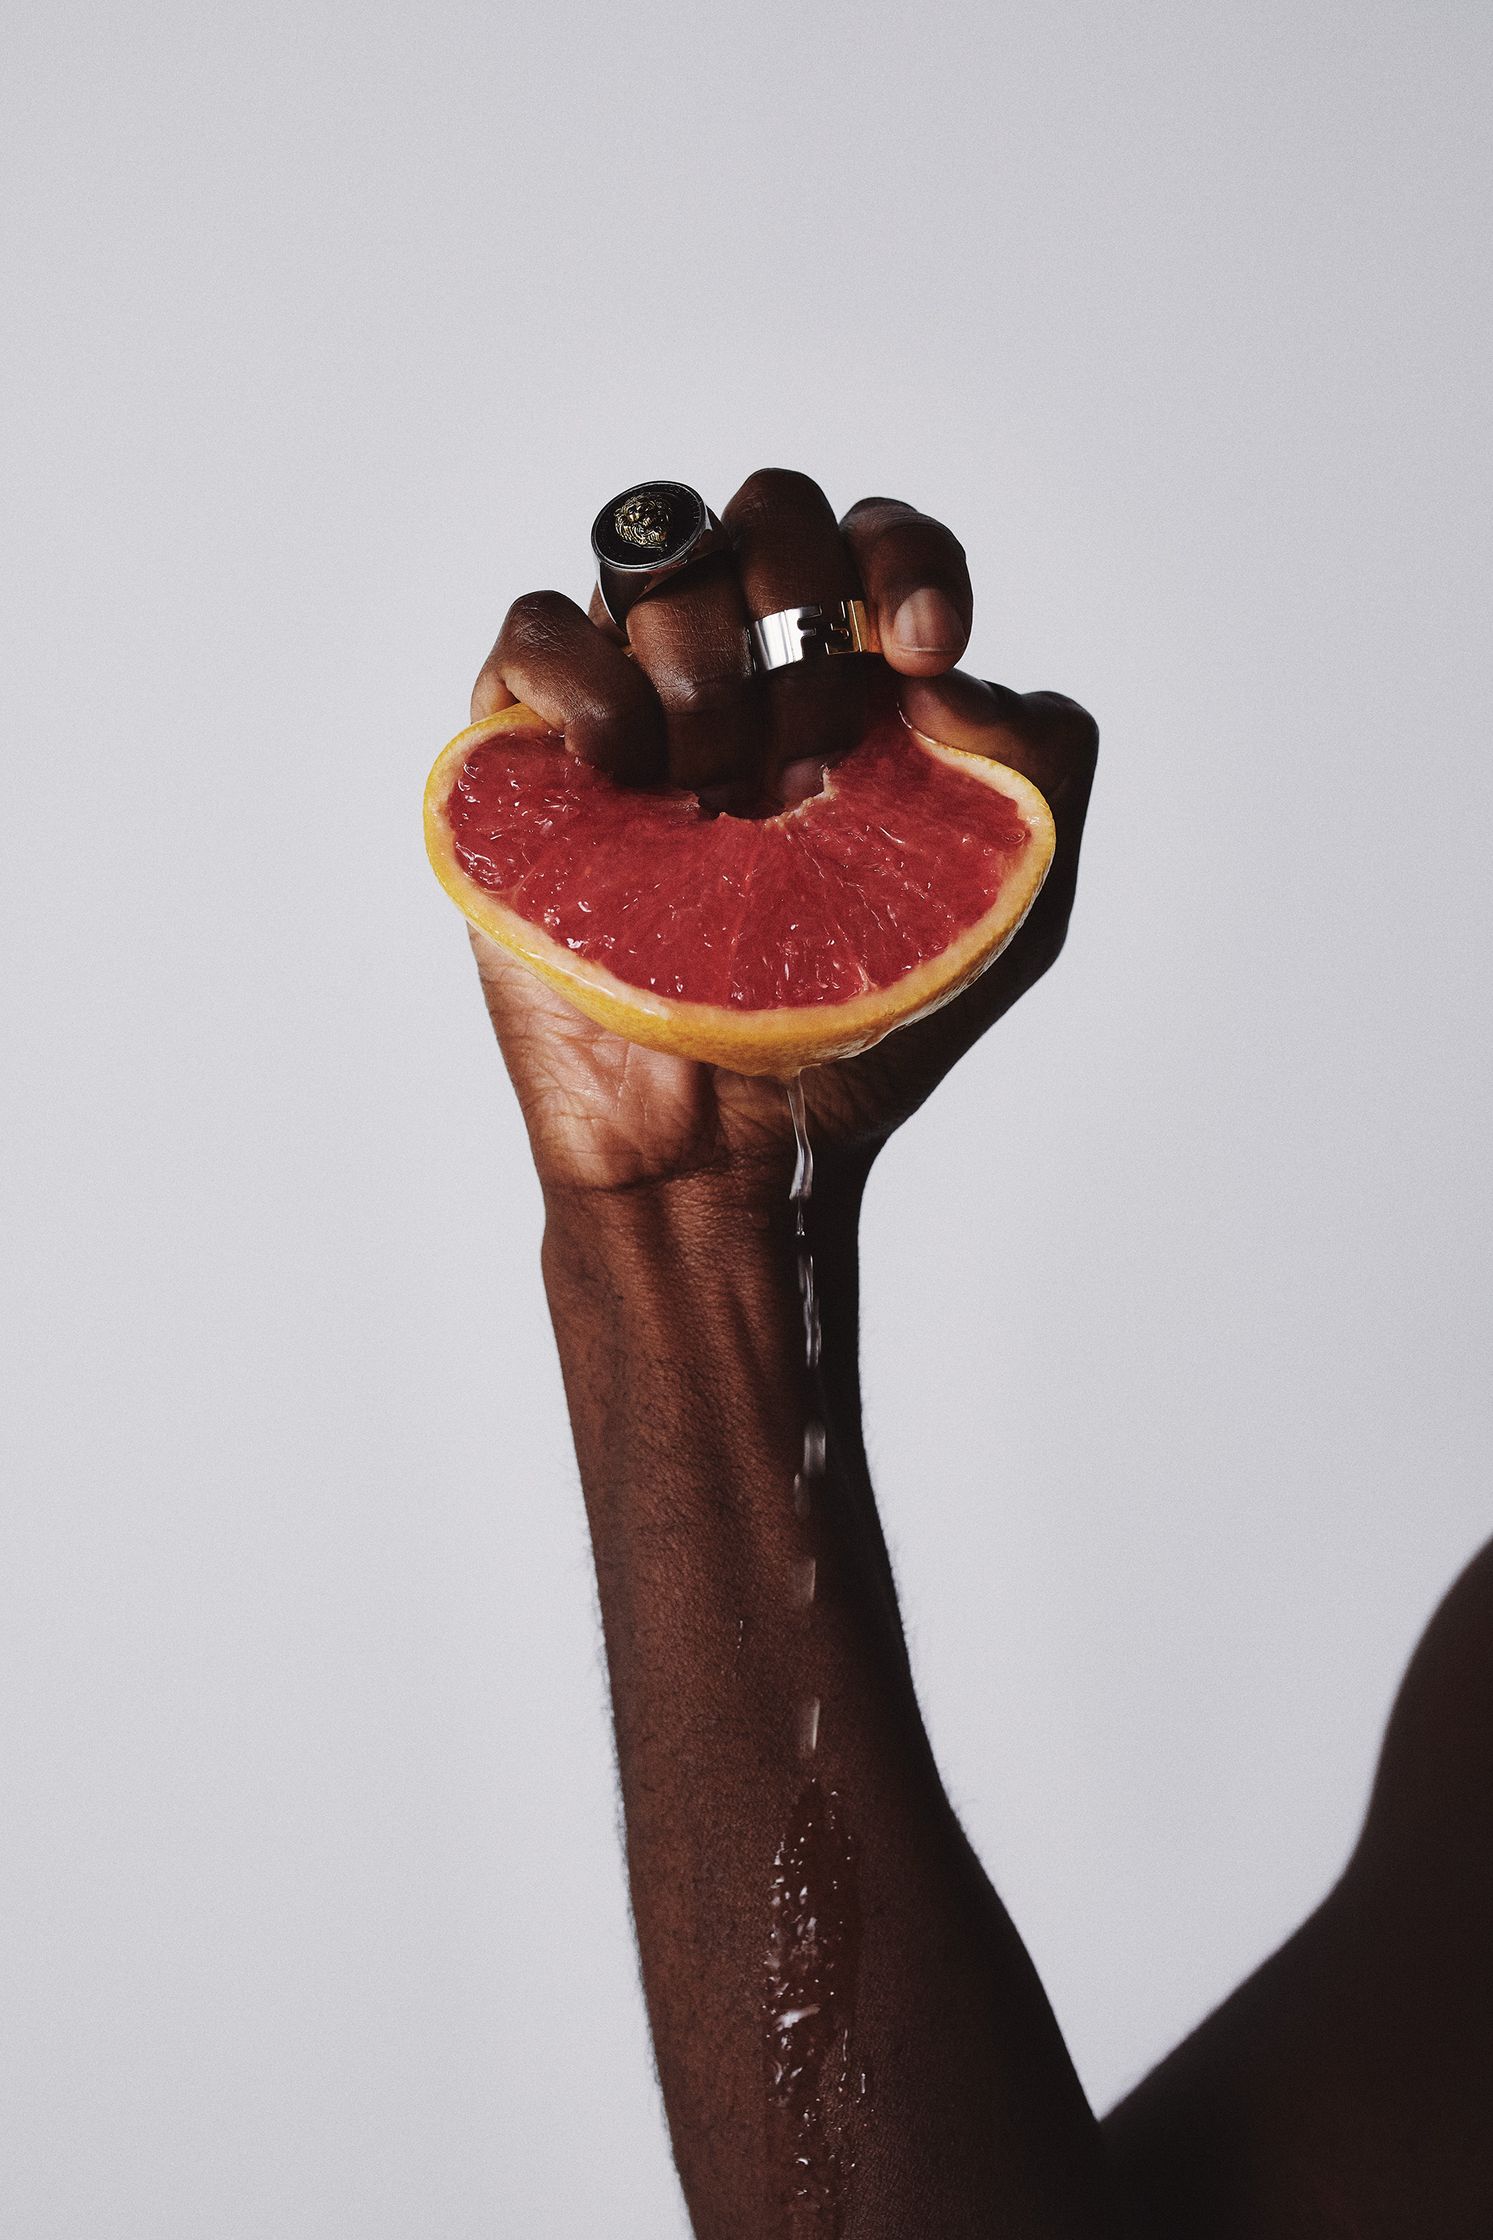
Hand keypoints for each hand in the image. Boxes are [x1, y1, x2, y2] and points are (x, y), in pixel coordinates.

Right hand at [465, 470, 1097, 1197]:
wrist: (738, 1147)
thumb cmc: (871, 1031)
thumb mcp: (1017, 901)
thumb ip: (1042, 756)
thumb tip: (934, 664)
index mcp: (854, 690)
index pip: (875, 542)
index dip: (907, 559)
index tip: (924, 652)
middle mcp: (743, 676)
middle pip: (767, 511)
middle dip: (804, 614)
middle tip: (813, 763)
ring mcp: (633, 707)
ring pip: (654, 556)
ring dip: (707, 665)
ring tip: (717, 802)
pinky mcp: (529, 758)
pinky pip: (534, 630)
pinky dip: (586, 676)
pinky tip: (632, 776)